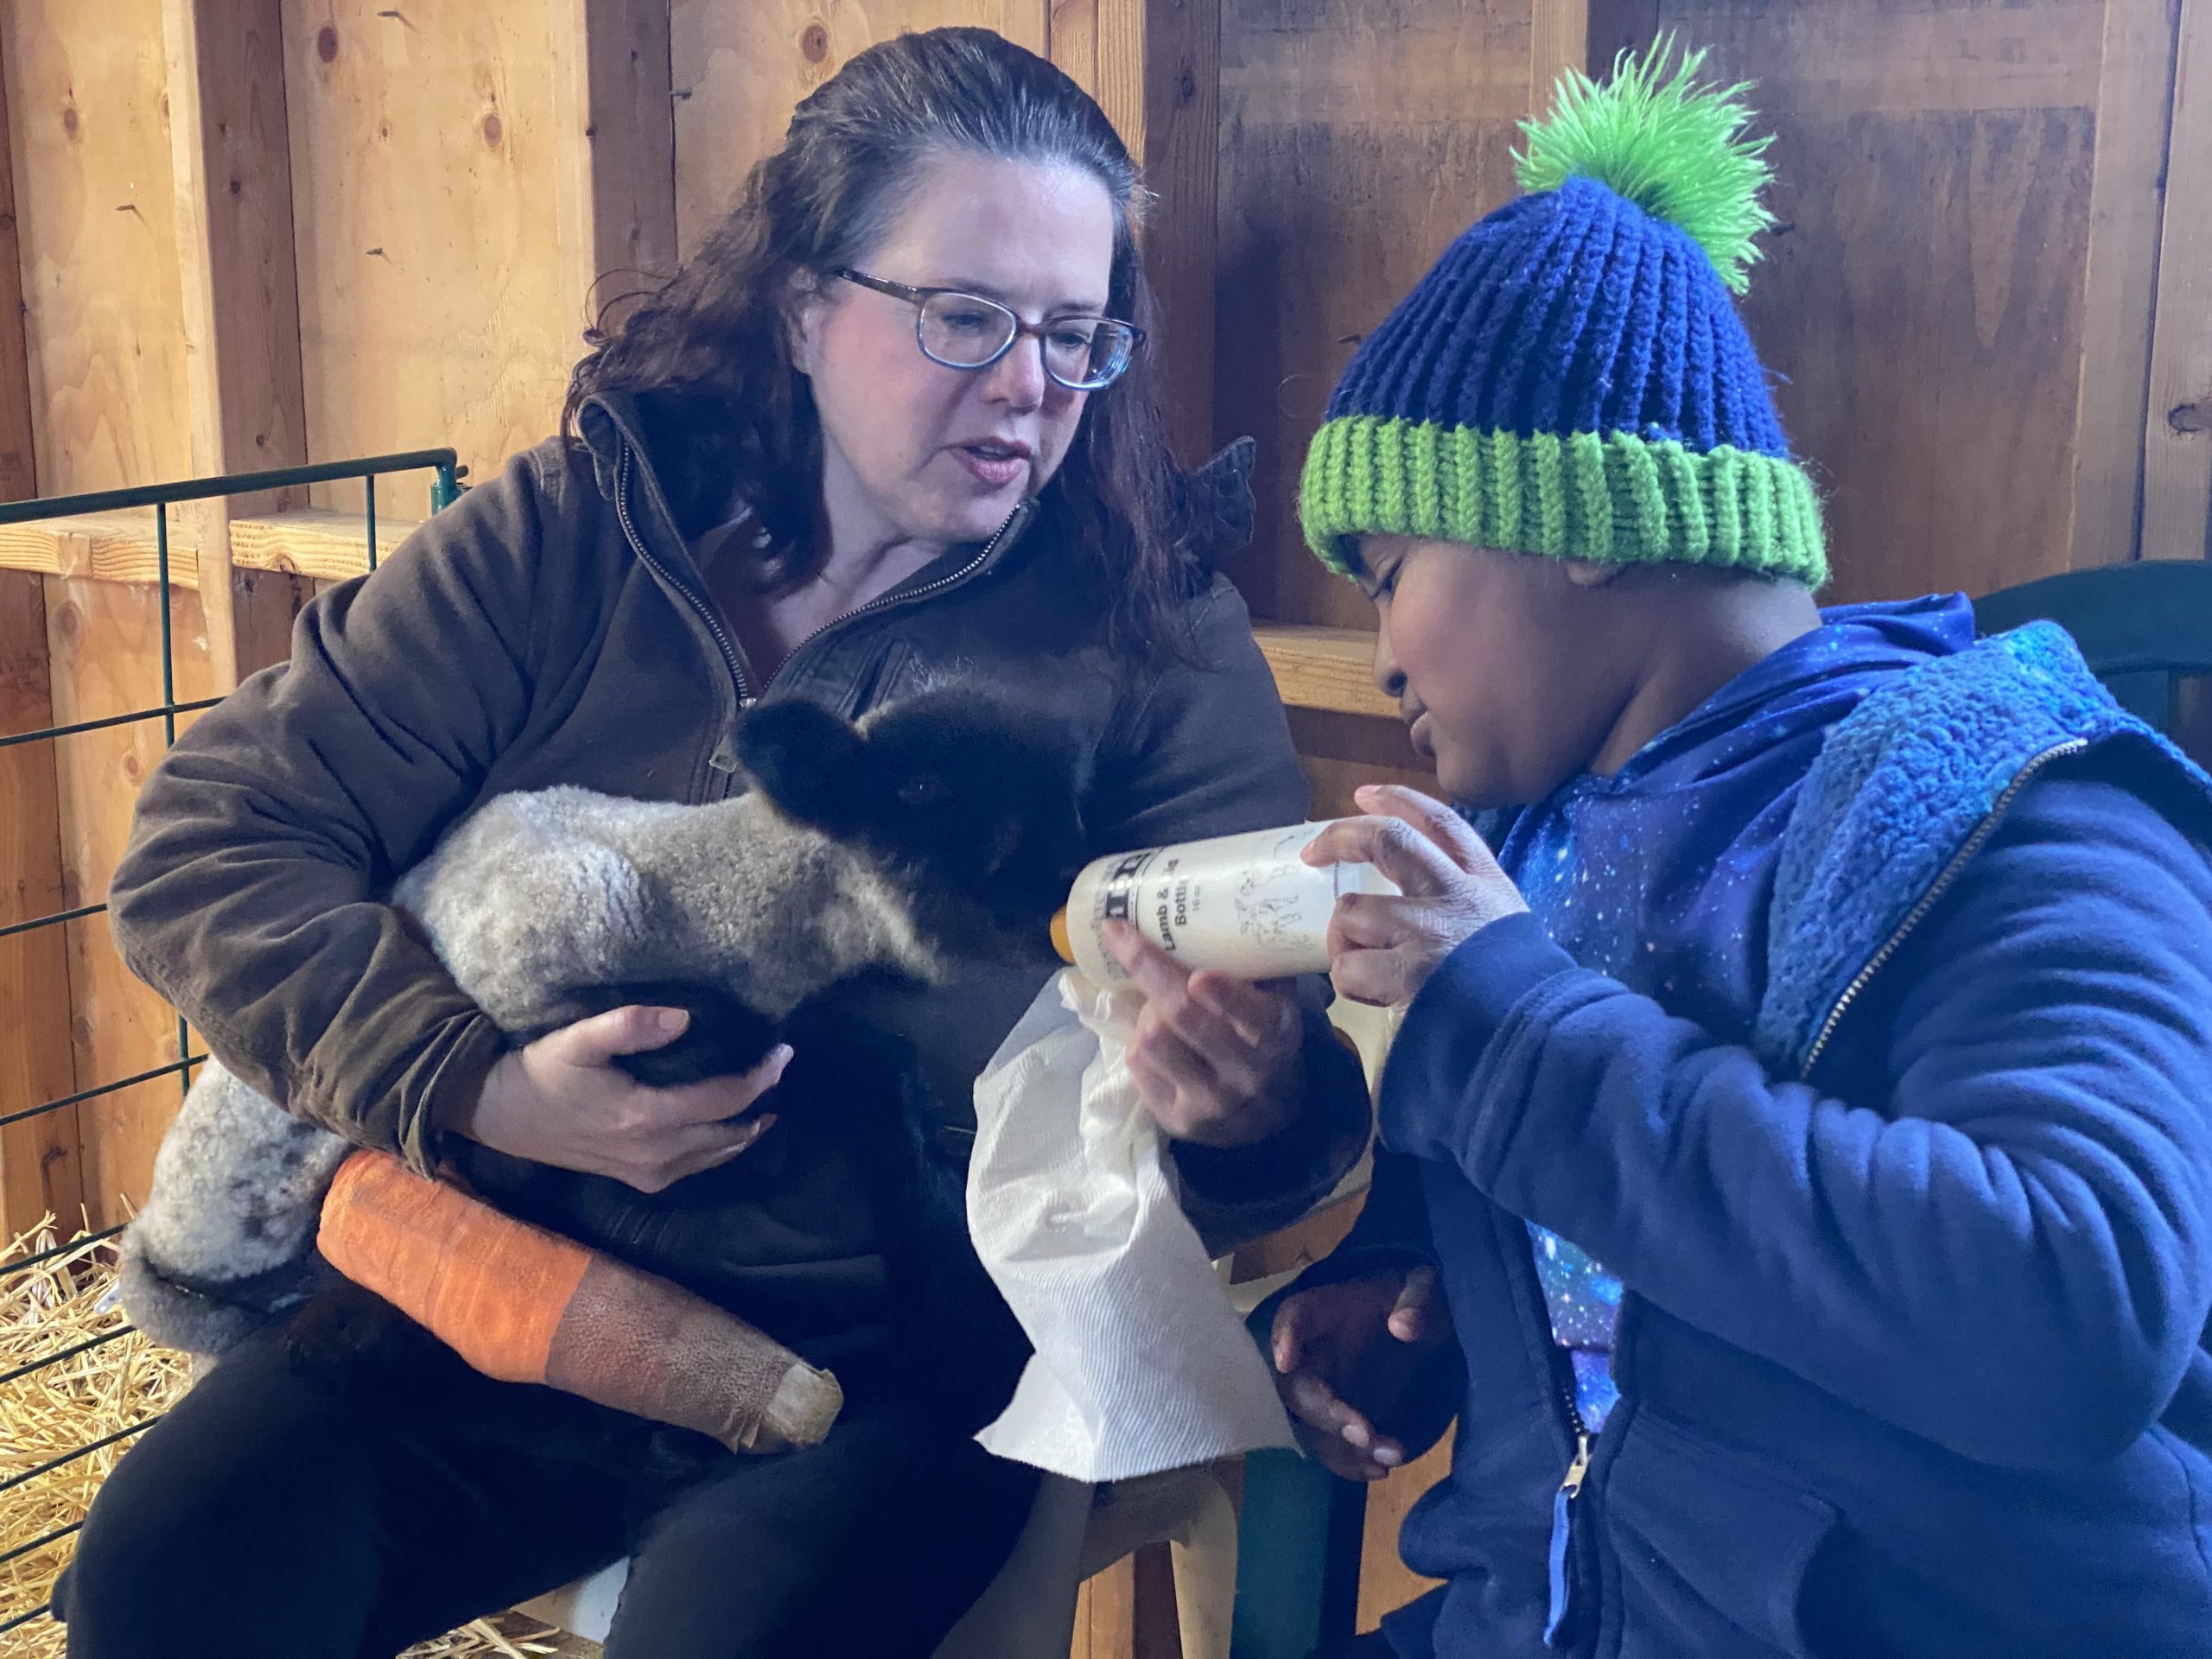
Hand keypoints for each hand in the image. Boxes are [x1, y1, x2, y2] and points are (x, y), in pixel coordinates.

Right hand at [449, 1006, 790, 1192]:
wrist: (502, 1116)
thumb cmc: (542, 1072)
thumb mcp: (579, 1039)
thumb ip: (631, 1025)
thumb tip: (686, 1018)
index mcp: (643, 1117)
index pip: (721, 1100)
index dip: (758, 1077)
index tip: (783, 1052)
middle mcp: (653, 1153)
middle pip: (727, 1131)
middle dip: (759, 1101)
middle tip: (780, 1070)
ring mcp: (647, 1173)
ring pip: (715, 1155)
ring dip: (745, 1129)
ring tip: (767, 1102)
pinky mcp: (638, 1181)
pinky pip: (694, 1168)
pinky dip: (719, 1149)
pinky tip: (729, 1131)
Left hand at [1101, 921, 1303, 1147]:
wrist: (1268, 1117)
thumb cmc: (1265, 1041)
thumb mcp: (1277, 1004)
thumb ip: (1257, 966)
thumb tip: (1212, 905)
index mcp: (1275, 1034)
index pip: (1248, 1015)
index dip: (1223, 995)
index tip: (1198, 975)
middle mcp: (1245, 1072)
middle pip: (1183, 1016)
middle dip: (1149, 969)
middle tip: (1123, 936)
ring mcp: (1209, 1100)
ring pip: (1152, 1039)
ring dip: (1146, 1012)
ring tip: (1157, 1007)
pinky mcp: (1177, 1119)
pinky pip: (1138, 1066)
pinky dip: (1138, 1041)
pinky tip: (1155, 1038)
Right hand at [1271, 1267, 1453, 1480]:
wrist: (1425, 1326)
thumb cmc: (1414, 1298)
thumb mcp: (1424, 1286)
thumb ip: (1417, 1299)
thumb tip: (1404, 1327)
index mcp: (1327, 1308)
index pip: (1295, 1316)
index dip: (1284, 1337)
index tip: (1285, 1360)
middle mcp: (1313, 1351)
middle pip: (1296, 1385)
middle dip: (1325, 1413)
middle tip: (1364, 1434)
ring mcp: (1321, 1387)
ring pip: (1310, 1425)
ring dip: (1342, 1448)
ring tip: (1389, 1457)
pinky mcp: (1335, 1416)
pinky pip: (1328, 1444)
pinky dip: (1348, 1462)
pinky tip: (1380, 1470)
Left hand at [1303, 785, 1529, 1008]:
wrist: (1535, 1029)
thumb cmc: (1520, 983)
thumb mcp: (1505, 922)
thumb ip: (1465, 901)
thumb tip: (1414, 896)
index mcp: (1481, 878)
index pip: (1439, 821)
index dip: (1397, 800)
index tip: (1364, 794)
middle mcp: (1453, 893)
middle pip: (1388, 840)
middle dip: (1341, 838)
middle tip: (1313, 852)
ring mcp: (1428, 930)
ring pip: (1352, 911)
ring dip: (1343, 938)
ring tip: (1356, 959)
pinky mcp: (1407, 972)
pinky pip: (1350, 968)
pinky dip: (1349, 980)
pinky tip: (1369, 993)